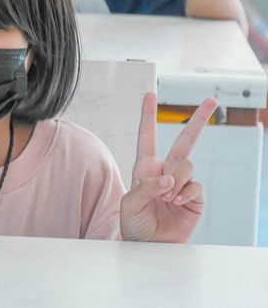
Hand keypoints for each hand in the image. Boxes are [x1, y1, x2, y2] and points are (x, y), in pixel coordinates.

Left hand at [120, 92, 217, 242]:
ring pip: (187, 165)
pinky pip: (195, 186)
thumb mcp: (130, 204)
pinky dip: (185, 194)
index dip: (147, 115)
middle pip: (184, 140)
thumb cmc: (134, 224)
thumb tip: (169, 178)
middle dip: (198, 119)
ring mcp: (182, 183)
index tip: (149, 94)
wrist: (148, 246)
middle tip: (211, 100)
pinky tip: (176, 204)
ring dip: (176, 181)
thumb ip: (147, 187)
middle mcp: (165, 171)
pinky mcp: (194, 197)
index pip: (146, 137)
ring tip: (166, 199)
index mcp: (145, 167)